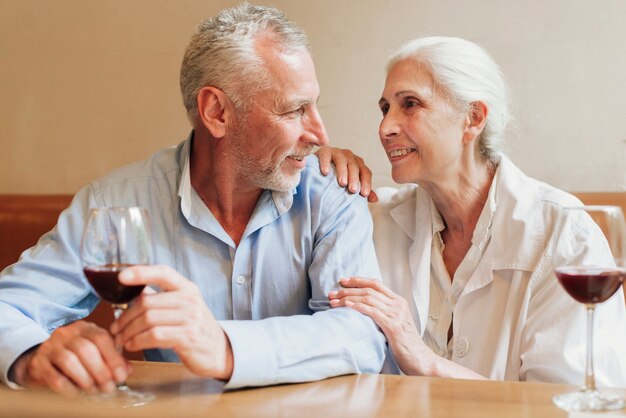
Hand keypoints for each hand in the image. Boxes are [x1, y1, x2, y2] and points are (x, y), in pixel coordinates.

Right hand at [11, 321, 127, 397]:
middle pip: (86, 349)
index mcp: (84, 328)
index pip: (101, 338)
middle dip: (101, 371)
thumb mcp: (94, 351)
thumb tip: (127, 370)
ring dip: (85, 379)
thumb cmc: (74, 355)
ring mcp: (50, 347)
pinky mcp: (39, 363)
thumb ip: (111, 358)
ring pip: (70, 361)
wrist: (41, 359)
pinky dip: (69, 388)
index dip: (113, 358)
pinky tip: (77, 394)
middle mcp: (66, 333)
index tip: (121, 375)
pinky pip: (55, 377)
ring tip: (93, 390)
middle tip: (109, 387)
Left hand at [112, 265, 232, 380]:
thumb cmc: (194, 327)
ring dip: (129, 331)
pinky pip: (154, 336)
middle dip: (125, 317)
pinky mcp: (188, 337)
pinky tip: (132, 345)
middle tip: (115, 328)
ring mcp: (191, 318)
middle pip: (148, 303)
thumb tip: (132, 290)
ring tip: (121, 339)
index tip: (121, 276)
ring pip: (148, 320)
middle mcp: (190, 300)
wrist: (218, 350)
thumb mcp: (183, 306)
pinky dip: (138, 341)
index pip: (163, 273)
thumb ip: (161, 298)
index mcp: (187, 288)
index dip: (141, 272)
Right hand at [316, 146, 377, 201]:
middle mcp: (349, 156)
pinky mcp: (324, 151)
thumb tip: (374, 199)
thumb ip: (361, 190)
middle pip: (355, 166)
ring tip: (342, 183)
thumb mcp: (349, 184)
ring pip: (342, 160)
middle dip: (354, 178)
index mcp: (358, 164)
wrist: (318, 168)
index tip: (364, 194)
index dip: (366, 182)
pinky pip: (326, 156)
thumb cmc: (336, 178)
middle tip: (353, 190)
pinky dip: (326, 163)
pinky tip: (325, 172)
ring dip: (343, 171)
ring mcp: (337, 152)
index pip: (365, 172)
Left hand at [328, 277, 424, 374]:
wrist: (421, 360)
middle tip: (332, 293)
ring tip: (334, 301)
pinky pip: (372, 311)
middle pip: (369, 290)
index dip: (358, 280)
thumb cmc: (405, 345)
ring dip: (348, 298)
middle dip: (348, 290)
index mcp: (399, 301)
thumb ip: (384, 313)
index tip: (343, 281)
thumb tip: (363, 308)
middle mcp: (398, 304)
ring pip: (368, 298)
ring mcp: (397, 314)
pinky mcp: (393, 326)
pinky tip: (347, 306)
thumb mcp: (395, 323)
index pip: (376, 284)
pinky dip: (358, 307)